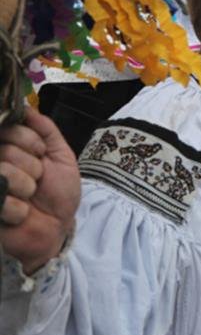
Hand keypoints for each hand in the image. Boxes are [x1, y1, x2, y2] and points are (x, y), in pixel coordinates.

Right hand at [0, 108, 79, 273]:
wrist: (56, 227)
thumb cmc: (57, 192)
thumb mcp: (60, 156)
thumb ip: (45, 130)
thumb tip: (26, 107)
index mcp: (8, 147)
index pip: (10, 128)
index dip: (31, 142)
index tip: (41, 154)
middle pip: (8, 151)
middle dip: (33, 167)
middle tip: (38, 180)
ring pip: (6, 174)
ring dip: (28, 189)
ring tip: (30, 197)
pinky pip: (5, 202)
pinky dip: (20, 211)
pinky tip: (21, 215)